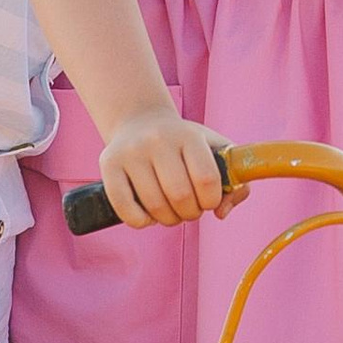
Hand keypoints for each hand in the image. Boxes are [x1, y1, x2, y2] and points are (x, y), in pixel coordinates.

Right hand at [98, 110, 246, 229]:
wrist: (140, 121)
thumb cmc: (184, 144)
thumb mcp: (214, 150)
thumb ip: (234, 181)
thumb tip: (222, 212)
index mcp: (188, 135)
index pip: (206, 178)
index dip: (211, 200)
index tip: (209, 201)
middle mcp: (158, 140)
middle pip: (180, 195)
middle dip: (190, 213)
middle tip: (189, 210)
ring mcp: (131, 152)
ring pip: (155, 206)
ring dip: (168, 220)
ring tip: (171, 212)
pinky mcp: (108, 164)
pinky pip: (124, 207)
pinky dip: (141, 222)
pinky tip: (149, 216)